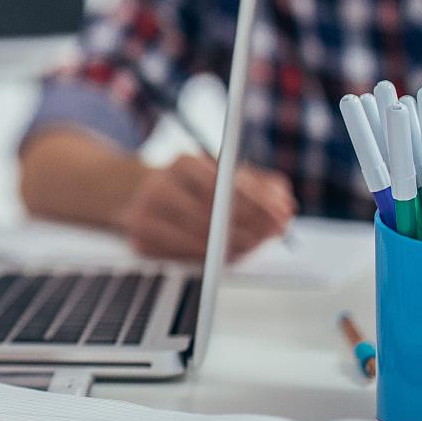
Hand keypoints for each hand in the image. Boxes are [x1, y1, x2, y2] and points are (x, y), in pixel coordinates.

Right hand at [115, 154, 294, 261]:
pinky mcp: (139, 241)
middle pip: (212, 213)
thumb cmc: (191, 186)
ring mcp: (145, 214)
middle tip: (272, 234)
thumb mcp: (223, 174)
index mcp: (183, 163)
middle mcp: (160, 185)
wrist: (136, 195)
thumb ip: (259, 185)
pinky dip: (208, 257)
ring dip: (232, 247)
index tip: (281, 216)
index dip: (257, 201)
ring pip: (198, 238)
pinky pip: (182, 256)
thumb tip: (285, 204)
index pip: (225, 183)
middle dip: (250, 227)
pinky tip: (225, 254)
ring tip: (253, 245)